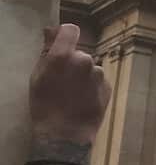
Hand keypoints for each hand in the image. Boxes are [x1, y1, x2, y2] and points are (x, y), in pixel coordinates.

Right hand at [30, 24, 109, 145]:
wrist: (64, 134)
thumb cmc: (44, 105)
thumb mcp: (37, 77)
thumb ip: (47, 51)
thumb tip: (51, 30)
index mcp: (63, 56)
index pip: (70, 30)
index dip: (65, 36)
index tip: (61, 44)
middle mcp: (84, 60)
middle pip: (79, 54)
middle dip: (72, 63)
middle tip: (62, 81)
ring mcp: (99, 74)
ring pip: (90, 68)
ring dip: (83, 76)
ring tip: (72, 95)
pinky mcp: (108, 87)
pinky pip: (98, 81)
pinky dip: (91, 87)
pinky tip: (82, 100)